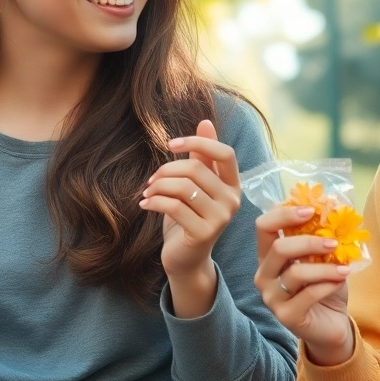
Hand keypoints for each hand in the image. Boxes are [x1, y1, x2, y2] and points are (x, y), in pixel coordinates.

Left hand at [141, 119, 242, 313]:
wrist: (186, 258)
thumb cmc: (189, 217)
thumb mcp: (195, 185)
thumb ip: (202, 156)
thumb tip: (206, 121)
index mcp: (234, 184)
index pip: (225, 153)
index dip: (197, 143)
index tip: (171, 144)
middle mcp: (233, 200)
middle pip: (196, 169)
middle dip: (166, 170)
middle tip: (150, 180)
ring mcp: (221, 218)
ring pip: (183, 187)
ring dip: (157, 186)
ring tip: (146, 192)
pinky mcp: (204, 233)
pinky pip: (174, 206)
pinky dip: (154, 201)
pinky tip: (145, 204)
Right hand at [254, 206, 353, 365]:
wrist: (332, 325)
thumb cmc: (324, 287)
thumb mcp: (323, 259)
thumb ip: (322, 238)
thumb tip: (334, 210)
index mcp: (268, 256)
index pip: (263, 226)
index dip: (284, 214)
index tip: (311, 211)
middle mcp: (263, 275)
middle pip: (278, 248)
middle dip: (309, 242)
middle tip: (333, 242)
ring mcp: (271, 298)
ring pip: (295, 273)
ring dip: (325, 268)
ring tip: (345, 268)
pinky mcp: (286, 316)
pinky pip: (307, 295)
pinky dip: (327, 285)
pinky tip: (339, 283)